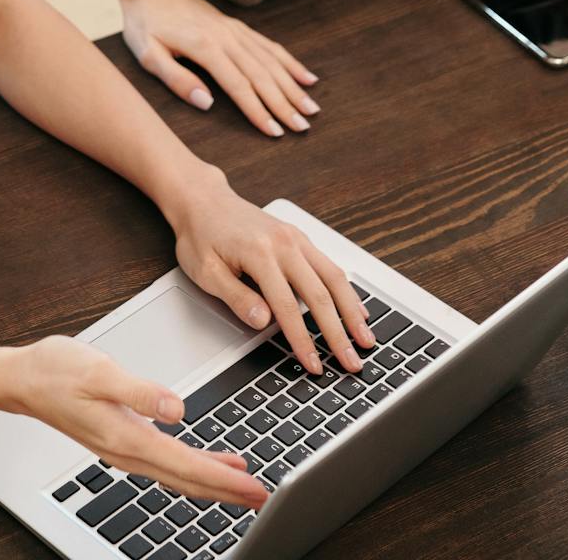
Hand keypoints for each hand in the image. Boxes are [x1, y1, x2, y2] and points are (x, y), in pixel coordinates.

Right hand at [11, 334, 267, 509]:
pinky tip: (211, 460)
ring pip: (179, 474)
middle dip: (227, 490)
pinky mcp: (124, 439)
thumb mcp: (99, 371)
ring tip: (245, 484)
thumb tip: (177, 409)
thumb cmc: (57, 371)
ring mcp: (126, 449)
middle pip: (187, 480)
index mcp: (128, 437)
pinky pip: (168, 462)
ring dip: (213, 481)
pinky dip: (194, 465)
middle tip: (263, 497)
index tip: (253, 487)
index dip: (223, 479)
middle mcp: (129, 452)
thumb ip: (140, 390)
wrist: (25, 381)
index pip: (186, 465)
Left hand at [119, 0, 318, 139]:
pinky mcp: (238, 26)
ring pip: (272, 61)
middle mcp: (227, 37)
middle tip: (303, 127)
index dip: (258, 111)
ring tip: (313, 107)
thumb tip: (206, 103)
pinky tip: (307, 76)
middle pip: (262, 75)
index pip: (239, 86)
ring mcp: (235, 30)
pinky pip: (269, 45)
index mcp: (205, 47)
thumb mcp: (148, 55)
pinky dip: (290, 62)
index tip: (275, 132)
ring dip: (293, 85)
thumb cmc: (146, 24)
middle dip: (285, 103)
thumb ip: (177, 79)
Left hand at [169, 172, 373, 378]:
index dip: (303, 340)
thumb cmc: (201, 236)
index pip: (287, 306)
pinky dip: (346, 290)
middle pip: (320, 294)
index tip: (314, 365)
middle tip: (353, 362)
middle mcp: (284, 243)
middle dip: (339, 332)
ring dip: (352, 311)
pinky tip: (357, 309)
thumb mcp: (205, 271)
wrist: (205, 201)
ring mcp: (295, 238)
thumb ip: (236, 297)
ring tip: (366, 339)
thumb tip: (264, 322)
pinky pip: (329, 265)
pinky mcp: (299, 238)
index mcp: (259, 253)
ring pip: (334, 277)